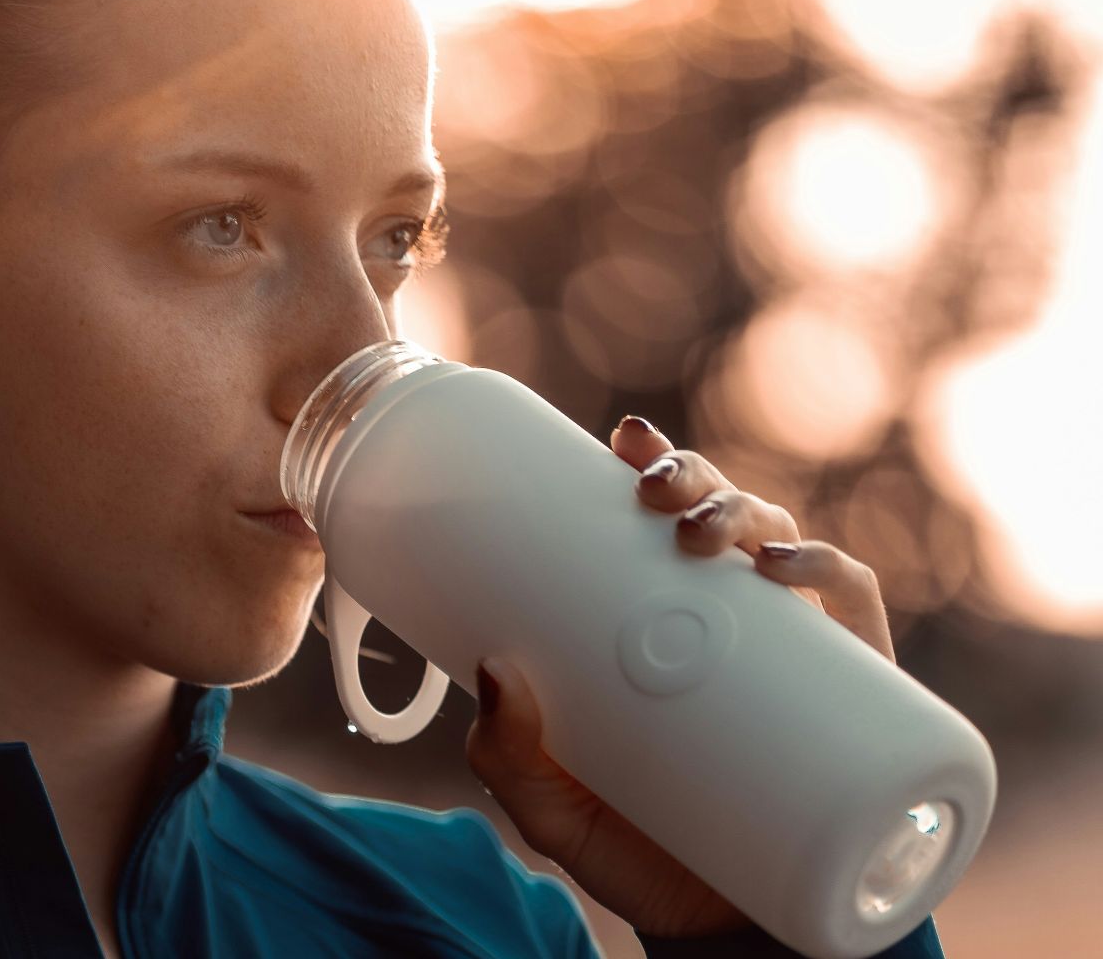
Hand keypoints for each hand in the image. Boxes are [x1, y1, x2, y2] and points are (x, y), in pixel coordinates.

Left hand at [463, 415, 896, 937]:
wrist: (720, 932)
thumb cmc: (632, 850)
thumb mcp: (548, 803)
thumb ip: (506, 752)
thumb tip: (491, 669)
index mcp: (661, 619)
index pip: (662, 522)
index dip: (652, 464)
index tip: (621, 440)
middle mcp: (730, 619)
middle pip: (722, 514)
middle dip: (693, 478)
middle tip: (653, 491)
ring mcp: (794, 650)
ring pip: (784, 543)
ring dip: (749, 513)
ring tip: (704, 531)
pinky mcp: (853, 690)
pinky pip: (856, 610)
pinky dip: (831, 571)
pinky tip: (789, 568)